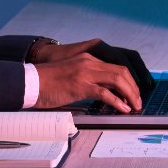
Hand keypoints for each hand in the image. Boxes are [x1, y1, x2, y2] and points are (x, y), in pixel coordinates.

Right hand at [31, 37, 149, 113]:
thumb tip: (103, 94)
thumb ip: (88, 80)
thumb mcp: (72, 76)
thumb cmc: (47, 83)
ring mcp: (86, 72)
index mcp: (89, 59)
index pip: (117, 65)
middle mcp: (90, 62)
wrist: (30, 82)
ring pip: (118, 79)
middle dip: (134, 87)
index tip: (134, 92)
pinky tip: (122, 109)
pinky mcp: (80, 85)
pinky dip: (117, 101)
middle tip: (138, 101)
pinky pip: (105, 93)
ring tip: (134, 105)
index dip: (130, 79)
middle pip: (122, 71)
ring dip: (130, 93)